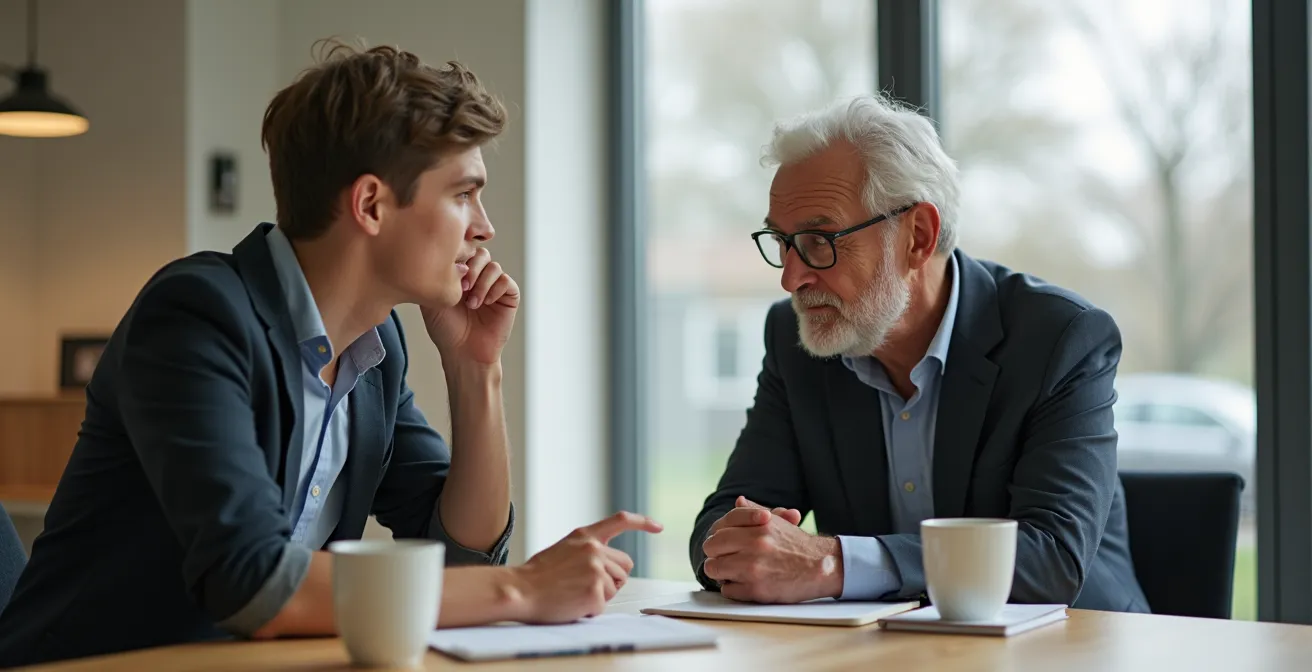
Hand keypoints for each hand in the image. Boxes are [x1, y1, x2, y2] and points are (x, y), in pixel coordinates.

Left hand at [422, 247, 519, 364]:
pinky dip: (495, 289)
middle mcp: (478, 277)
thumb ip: (437, 276)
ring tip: (472, 304)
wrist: (463, 352)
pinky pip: (506, 281)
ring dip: (482, 283)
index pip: (464, 251)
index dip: (459, 258)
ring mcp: (494, 286)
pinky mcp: (508, 297)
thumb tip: (451, 258)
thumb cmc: (446, 330)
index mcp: (460, 274)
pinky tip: (486, 303)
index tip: (451, 276)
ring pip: (494, 266)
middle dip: (472, 268)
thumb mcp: (433, 299)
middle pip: (481, 253)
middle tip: (463, 288)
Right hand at [511, 511, 663, 622]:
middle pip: (625, 567)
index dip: (642, 523)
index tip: (658, 527)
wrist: (519, 590)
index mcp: (585, 536)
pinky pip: (603, 605)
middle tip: (585, 585)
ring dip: (600, 594)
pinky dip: (589, 609)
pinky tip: (571, 603)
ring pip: (615, 587)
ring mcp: (596, 570)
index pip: (620, 520)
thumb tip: (608, 564)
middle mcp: (594, 549)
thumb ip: (586, 551)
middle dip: (612, 578)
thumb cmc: (537, 575)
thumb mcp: (563, 549)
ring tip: (573, 593)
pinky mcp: (595, 592)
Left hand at [702, 497, 840, 603]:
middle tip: (724, 558)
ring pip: (713, 569)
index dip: (719, 536)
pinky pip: (727, 590)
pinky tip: (744, 584)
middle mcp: (754, 543)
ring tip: (733, 572)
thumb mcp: (777, 522)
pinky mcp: (755, 590)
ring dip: (721, 572)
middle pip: (711, 547)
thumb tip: (739, 501)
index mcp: (758, 525)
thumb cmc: (798, 545)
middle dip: (715, 553)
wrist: (822, 567)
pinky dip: (733, 588)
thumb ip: (754, 512)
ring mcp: (752, 567)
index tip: (723, 543)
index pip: (719, 527)